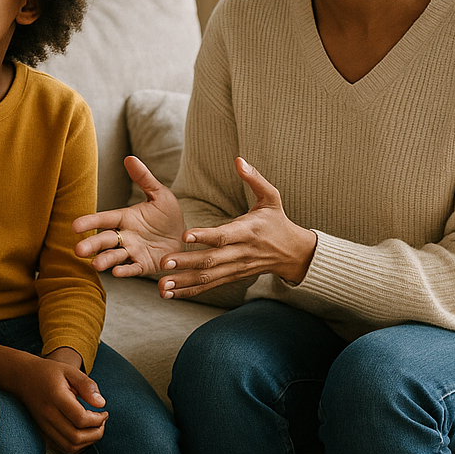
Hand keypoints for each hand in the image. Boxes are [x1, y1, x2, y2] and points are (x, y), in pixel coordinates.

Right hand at [0, 343, 106, 453]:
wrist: (23, 377)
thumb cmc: (49, 373)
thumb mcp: (69, 370)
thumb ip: (86, 385)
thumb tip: (101, 403)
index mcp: (56, 397)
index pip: (81, 418)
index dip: (98, 419)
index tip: (104, 412)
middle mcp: (48, 414)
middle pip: (76, 437)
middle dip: (96, 433)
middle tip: (102, 422)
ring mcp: (43, 426)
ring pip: (70, 446)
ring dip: (87, 442)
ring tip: (94, 428)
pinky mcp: (42, 432)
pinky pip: (61, 448)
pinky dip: (76, 446)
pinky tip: (82, 434)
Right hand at [72, 156, 186, 276]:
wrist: (185, 236)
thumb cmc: (169, 214)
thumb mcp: (159, 194)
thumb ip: (144, 178)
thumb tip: (129, 158)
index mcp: (125, 218)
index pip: (104, 219)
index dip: (90, 222)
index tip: (75, 226)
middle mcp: (125, 236)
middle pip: (105, 240)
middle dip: (92, 245)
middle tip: (78, 250)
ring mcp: (133, 252)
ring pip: (115, 256)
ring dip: (105, 260)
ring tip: (95, 264)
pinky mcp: (144, 265)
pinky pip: (133, 269)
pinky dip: (125, 271)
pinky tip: (117, 272)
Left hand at [158, 157, 316, 298]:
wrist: (293, 253)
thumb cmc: (277, 221)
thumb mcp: (272, 197)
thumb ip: (255, 178)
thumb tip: (239, 159)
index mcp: (247, 232)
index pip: (223, 236)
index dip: (204, 236)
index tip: (184, 234)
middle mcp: (240, 253)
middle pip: (211, 260)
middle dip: (186, 262)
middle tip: (163, 261)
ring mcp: (235, 268)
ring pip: (207, 277)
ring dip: (183, 282)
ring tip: (161, 285)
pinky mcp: (231, 277)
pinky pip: (208, 286)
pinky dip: (189, 291)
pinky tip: (169, 294)